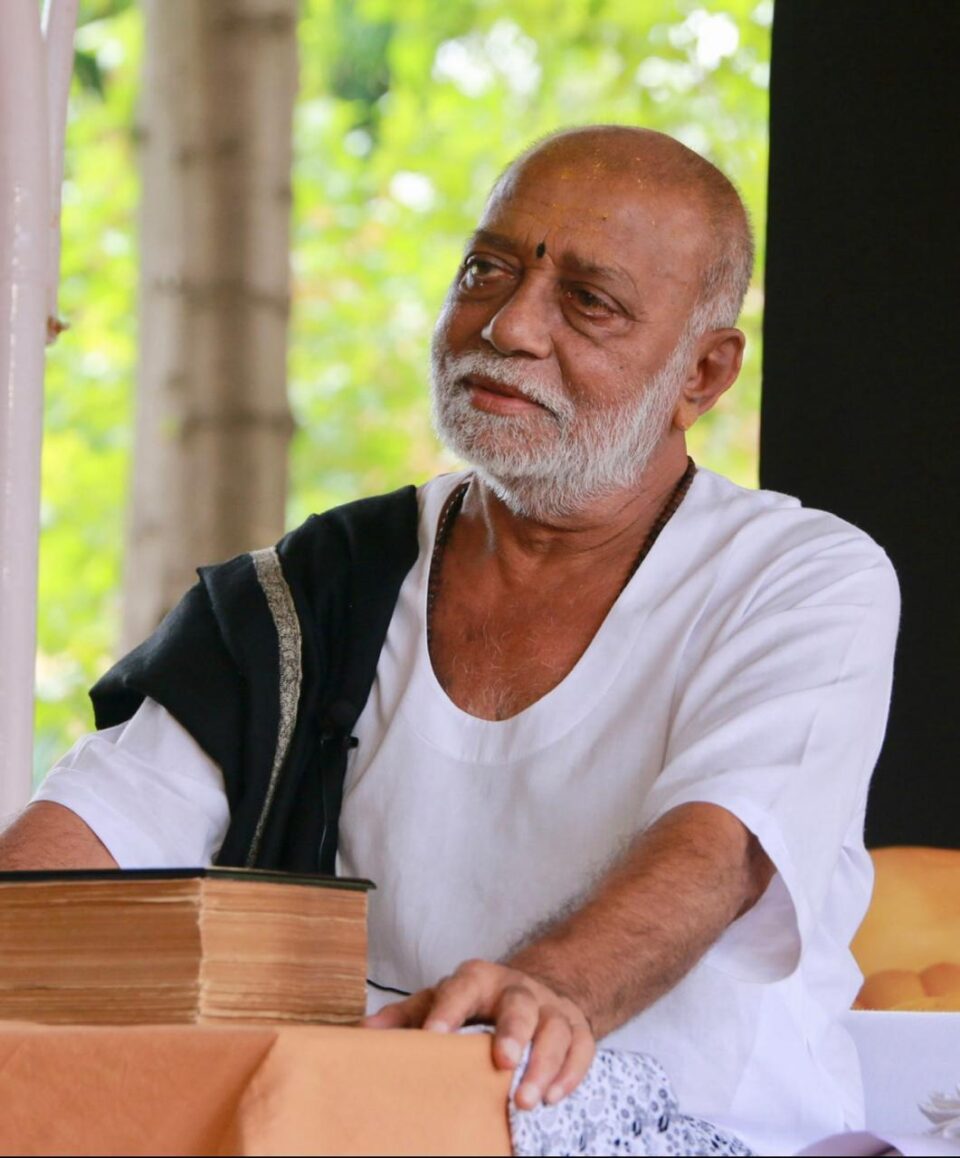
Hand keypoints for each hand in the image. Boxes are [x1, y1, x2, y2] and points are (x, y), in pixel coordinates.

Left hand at [362, 959, 595, 1109]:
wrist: (533, 989)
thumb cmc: (476, 1002)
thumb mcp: (439, 1000)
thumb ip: (406, 1015)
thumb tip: (363, 1034)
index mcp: (479, 980)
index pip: (461, 989)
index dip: (448, 1011)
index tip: (433, 1037)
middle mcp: (518, 989)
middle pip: (519, 1005)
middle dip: (513, 1033)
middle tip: (502, 1062)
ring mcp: (551, 1008)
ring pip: (555, 1029)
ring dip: (543, 1065)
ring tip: (526, 1101)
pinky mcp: (577, 1028)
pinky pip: (581, 1048)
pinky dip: (570, 1074)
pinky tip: (554, 1098)